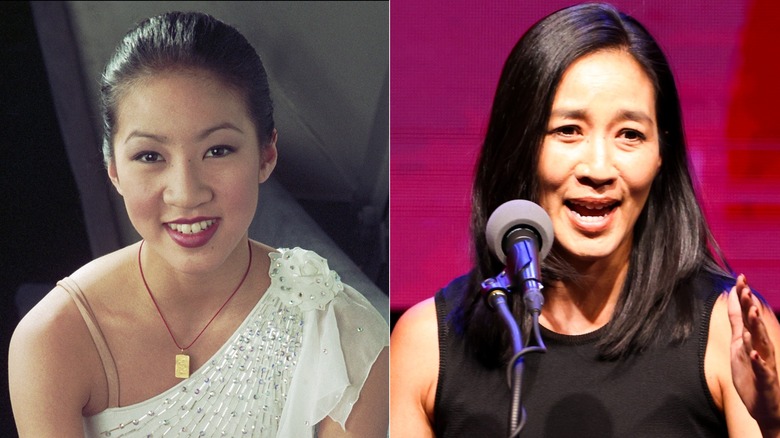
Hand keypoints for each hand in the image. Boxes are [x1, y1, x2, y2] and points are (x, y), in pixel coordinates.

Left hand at [728, 274, 779, 434]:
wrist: (764, 407)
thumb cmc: (752, 372)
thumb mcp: (739, 342)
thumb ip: (737, 319)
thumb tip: (732, 294)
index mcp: (753, 338)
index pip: (749, 314)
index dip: (744, 297)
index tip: (740, 278)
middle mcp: (761, 348)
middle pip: (756, 325)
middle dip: (751, 307)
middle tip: (746, 290)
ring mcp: (765, 363)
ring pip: (762, 344)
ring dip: (758, 329)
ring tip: (753, 313)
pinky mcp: (765, 381)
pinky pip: (762, 370)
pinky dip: (758, 361)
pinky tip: (754, 353)